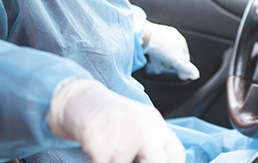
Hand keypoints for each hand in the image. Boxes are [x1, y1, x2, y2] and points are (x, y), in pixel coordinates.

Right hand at [47, 78, 184, 162]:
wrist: (81, 100)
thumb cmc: (112, 118)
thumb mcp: (139, 126)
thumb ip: (151, 146)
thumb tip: (158, 161)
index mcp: (155, 123)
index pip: (175, 154)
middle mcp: (142, 125)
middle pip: (156, 162)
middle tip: (132, 161)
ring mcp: (121, 131)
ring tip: (111, 155)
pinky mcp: (98, 138)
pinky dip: (98, 162)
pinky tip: (97, 155)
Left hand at [143, 22, 199, 80]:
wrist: (142, 35)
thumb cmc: (160, 45)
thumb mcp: (176, 61)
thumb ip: (186, 68)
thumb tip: (196, 75)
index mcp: (181, 40)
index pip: (185, 56)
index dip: (182, 66)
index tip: (179, 74)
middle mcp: (172, 36)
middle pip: (174, 54)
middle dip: (170, 64)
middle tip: (166, 69)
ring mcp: (162, 34)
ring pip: (164, 51)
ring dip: (162, 61)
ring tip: (157, 68)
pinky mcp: (152, 35)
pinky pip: (156, 47)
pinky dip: (155, 55)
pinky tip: (151, 61)